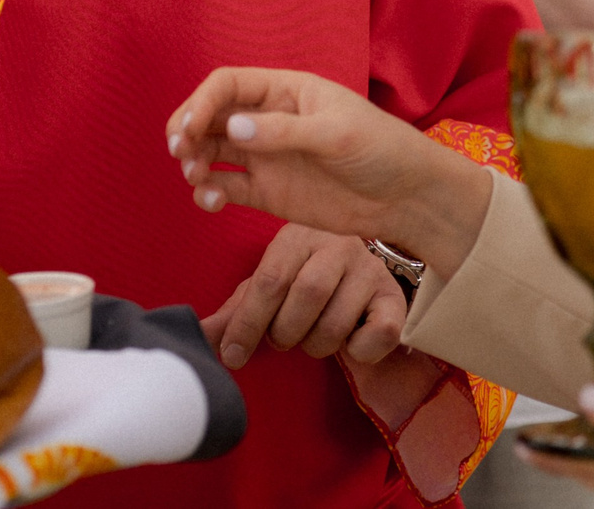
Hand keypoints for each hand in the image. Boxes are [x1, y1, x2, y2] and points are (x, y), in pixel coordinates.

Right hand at [168, 67, 493, 276]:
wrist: (408, 198)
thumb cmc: (382, 149)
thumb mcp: (337, 133)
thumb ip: (285, 132)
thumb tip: (233, 129)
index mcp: (285, 90)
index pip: (228, 85)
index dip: (202, 102)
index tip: (191, 128)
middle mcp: (267, 120)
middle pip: (211, 116)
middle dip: (187, 129)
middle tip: (178, 150)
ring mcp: (265, 156)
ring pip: (211, 151)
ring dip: (193, 160)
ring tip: (194, 176)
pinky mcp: (267, 192)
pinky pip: (225, 187)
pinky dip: (208, 192)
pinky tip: (210, 200)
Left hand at [202, 223, 405, 369]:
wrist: (363, 266)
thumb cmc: (305, 278)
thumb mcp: (269, 285)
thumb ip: (236, 311)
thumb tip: (197, 335)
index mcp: (298, 236)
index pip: (269, 280)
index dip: (247, 324)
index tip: (232, 356)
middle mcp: (338, 245)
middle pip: (306, 297)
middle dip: (285, 332)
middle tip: (283, 338)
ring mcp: (370, 270)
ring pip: (337, 322)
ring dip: (317, 345)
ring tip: (312, 337)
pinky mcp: (395, 299)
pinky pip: (378, 335)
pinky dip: (358, 351)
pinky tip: (349, 342)